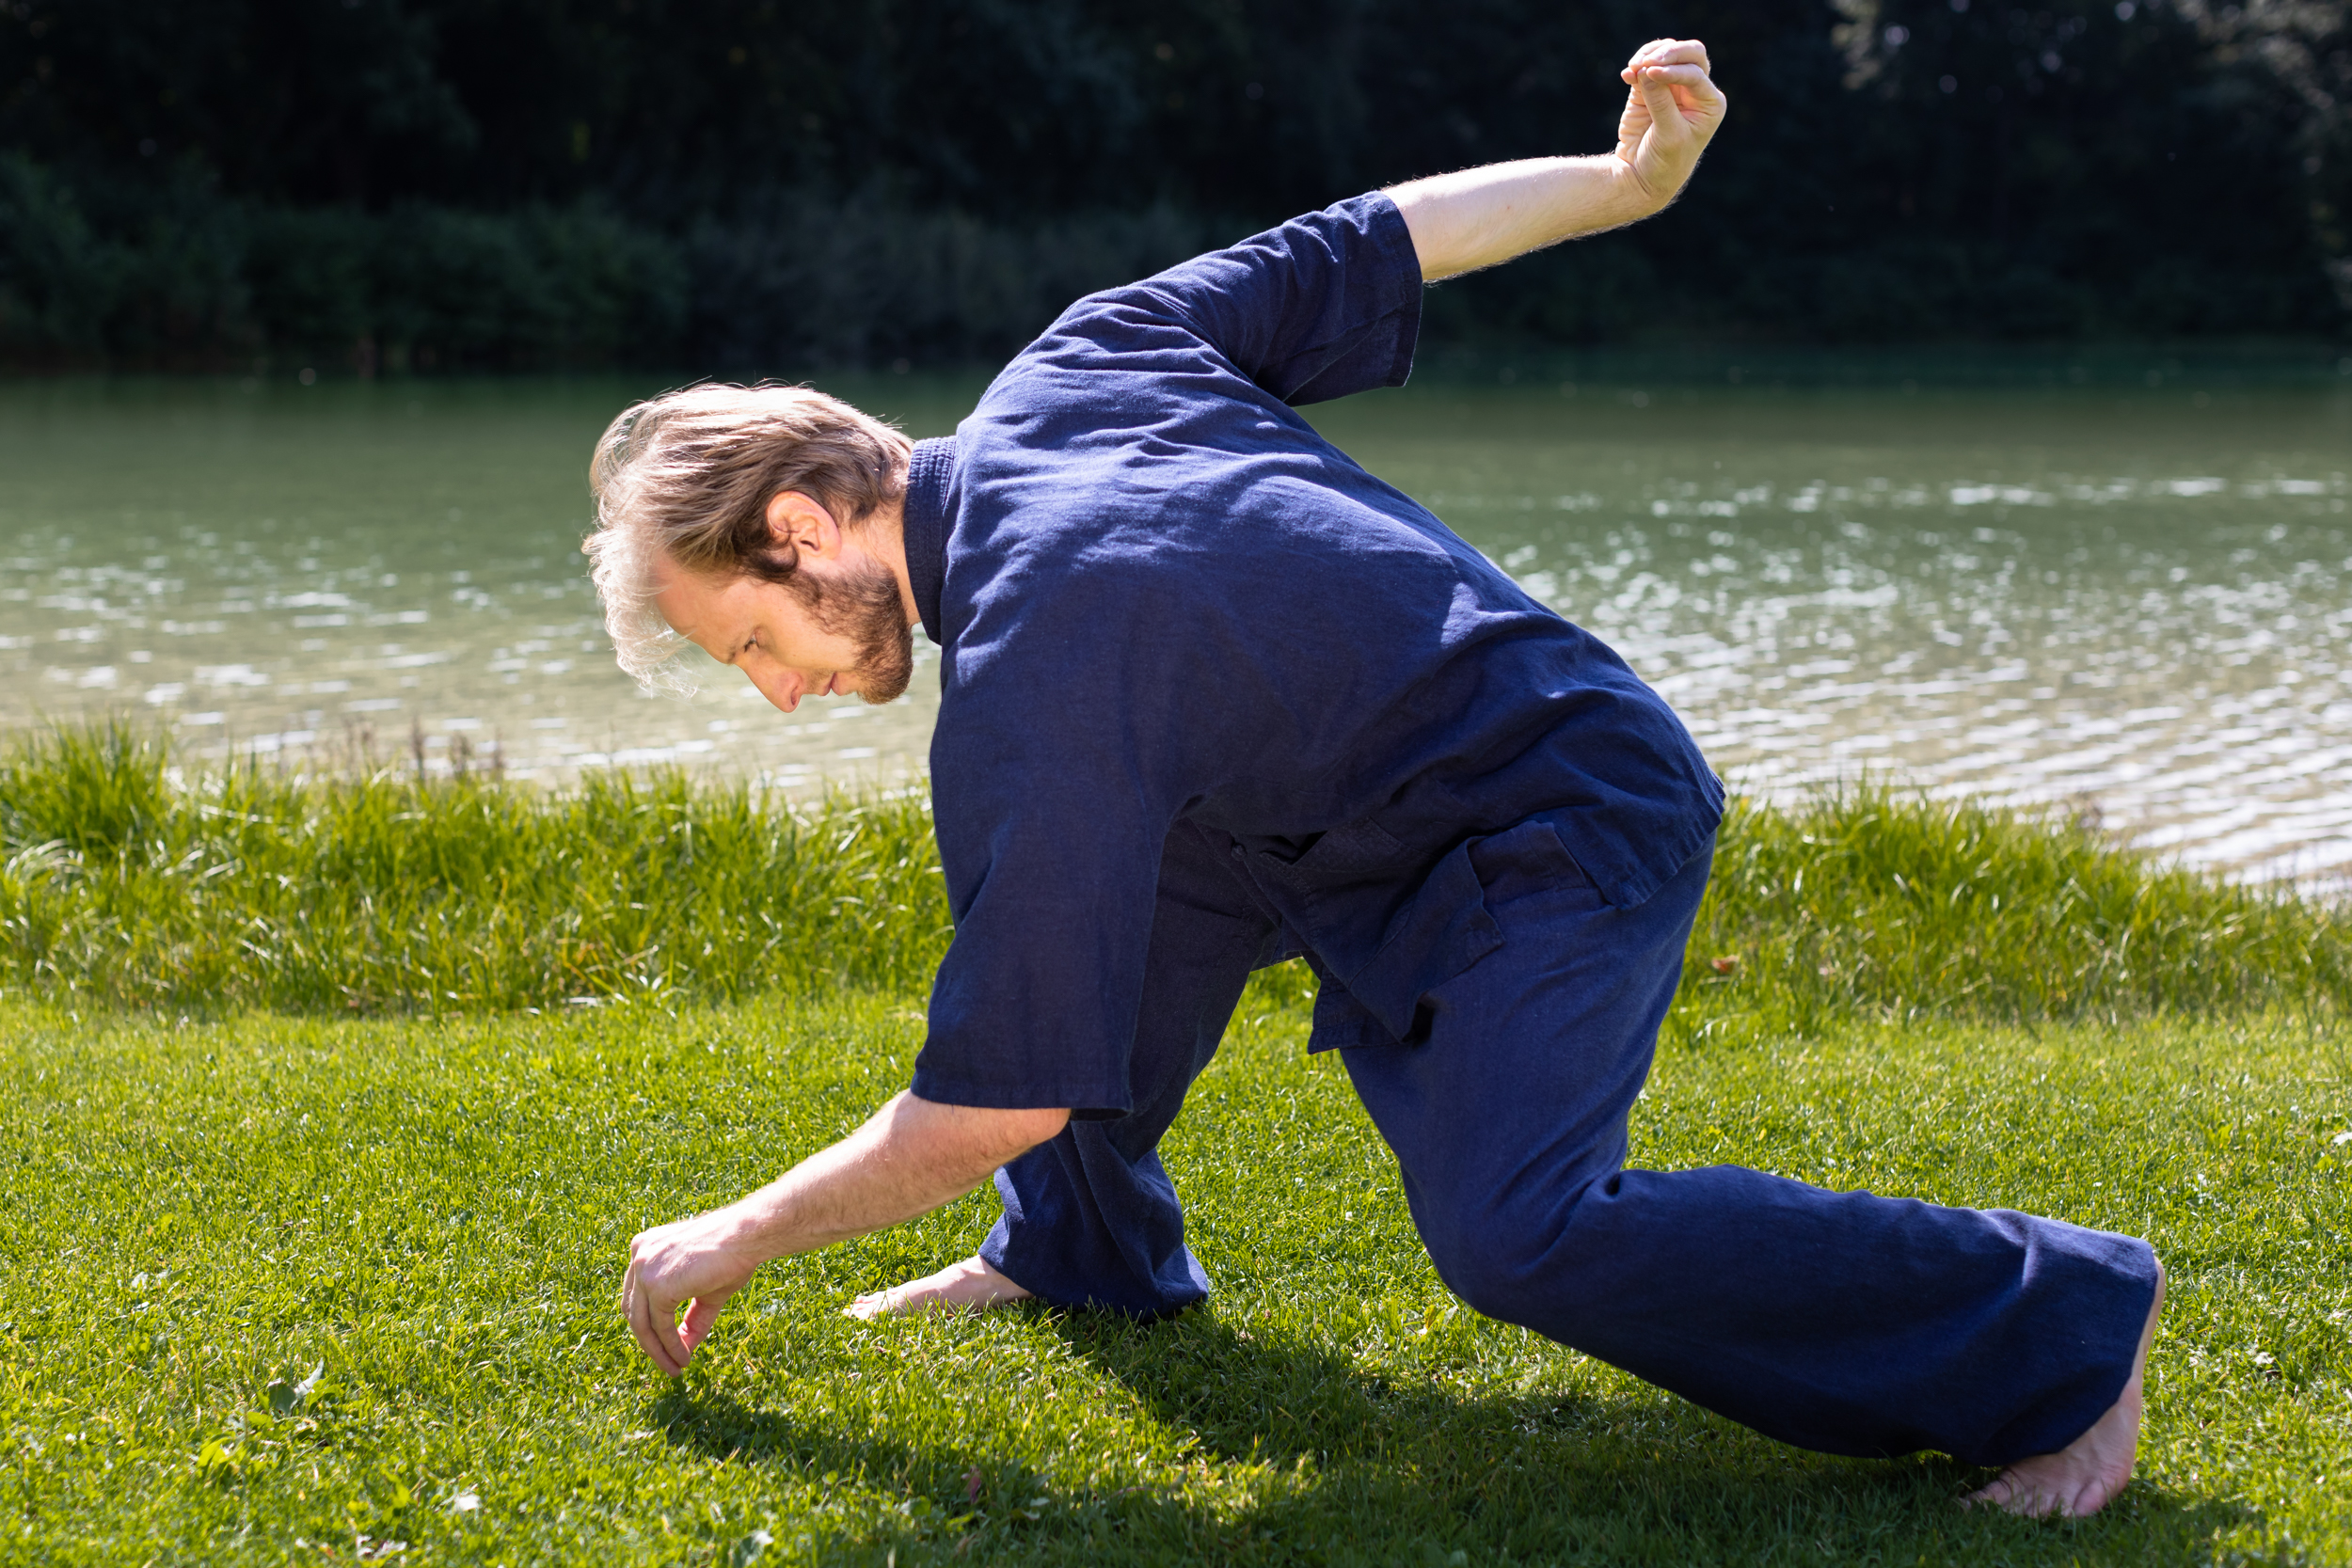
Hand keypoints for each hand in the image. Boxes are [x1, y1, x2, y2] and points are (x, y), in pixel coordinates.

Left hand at [621, 1207, 761, 1376]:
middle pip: (633, 1310)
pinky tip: (683, 1358)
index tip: (664, 1344)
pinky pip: (660, 1326)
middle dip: (649, 1341)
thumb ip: (690, 1317)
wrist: (747, 1236)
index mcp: (645, 1248)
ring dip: (658, 1351)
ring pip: (642, 1323)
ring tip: (674, 1368)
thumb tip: (683, 1351)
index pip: (636, 1295)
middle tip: (667, 1363)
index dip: (648, 1323)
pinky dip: (671, 1346)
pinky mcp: (657, 1286)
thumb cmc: (732, 1255)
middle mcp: (638, 1255)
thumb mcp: (705, 1290)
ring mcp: (644, 1270)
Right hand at [1612, 38, 1727, 208]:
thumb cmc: (1665, 161)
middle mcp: (1694, 90)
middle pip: (1690, 54)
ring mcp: (1672, 87)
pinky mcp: (1649, 89)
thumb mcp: (1669, 135)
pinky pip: (1645, 67)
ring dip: (1650, 55)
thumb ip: (1660, 102)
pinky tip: (1626, 75)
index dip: (1674, 71)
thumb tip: (1645, 70)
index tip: (1652, 73)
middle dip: (1669, 53)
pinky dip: (1636, 67)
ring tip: (1633, 68)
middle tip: (1648, 61)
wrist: (1643, 177)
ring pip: (1667, 55)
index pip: (1695, 74)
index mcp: (1709, 103)